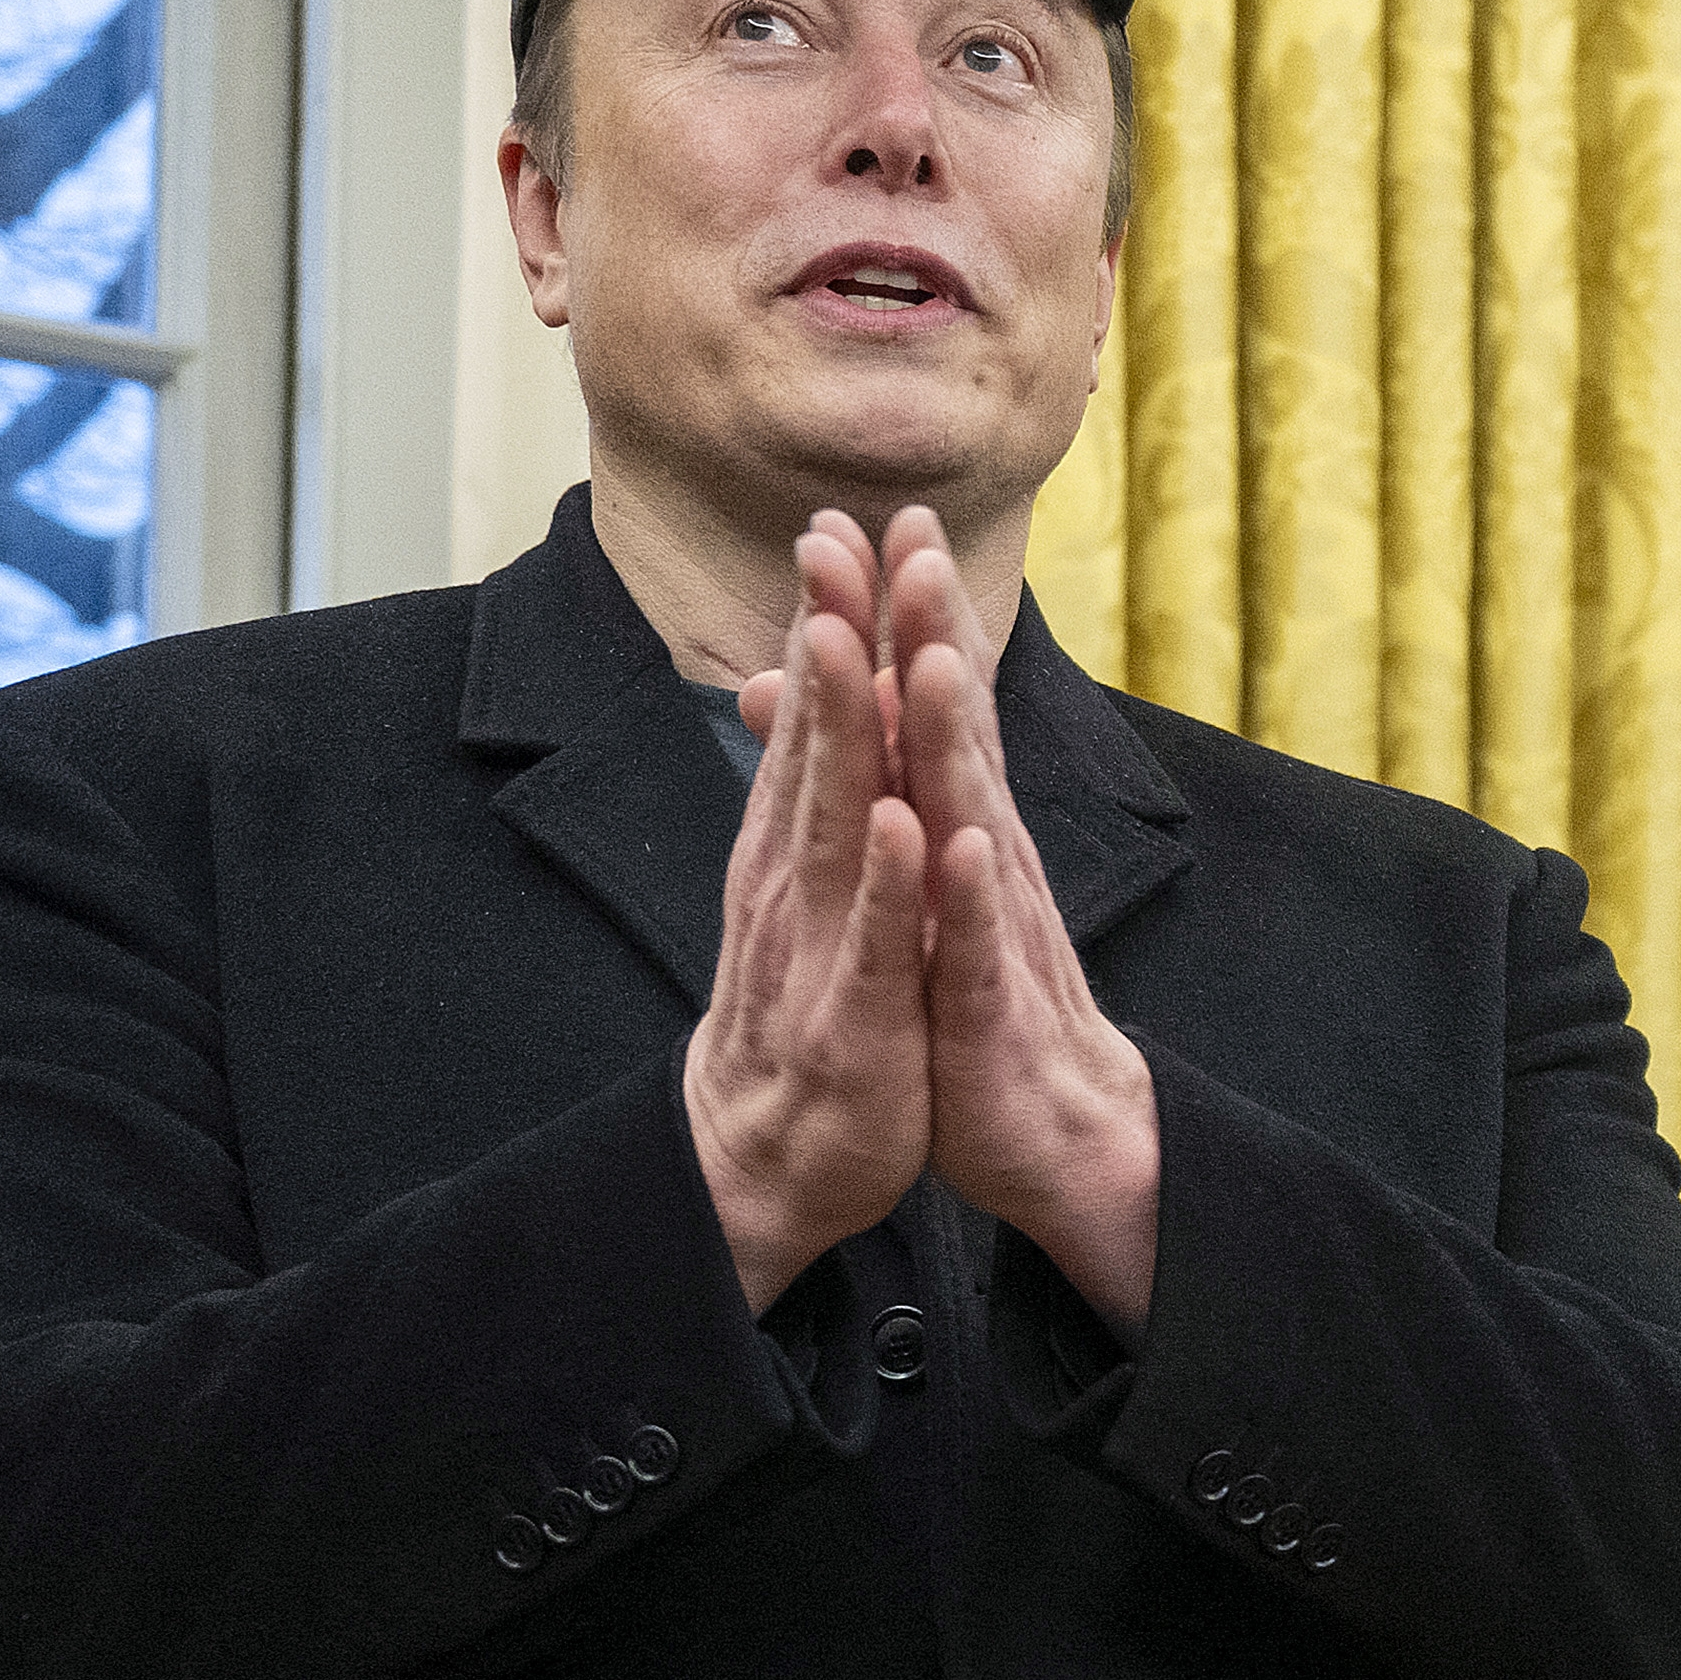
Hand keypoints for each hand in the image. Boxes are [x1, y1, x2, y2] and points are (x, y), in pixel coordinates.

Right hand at [685, 513, 931, 1307]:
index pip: (819, 717)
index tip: (844, 523)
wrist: (772, 1156)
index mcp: (800, 848)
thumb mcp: (809, 893)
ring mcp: (825, 944)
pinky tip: (908, 825)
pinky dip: (894, 884)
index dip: (832, 622)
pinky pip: (882, 942)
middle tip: (837, 538)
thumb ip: (806, 797)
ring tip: (854, 645)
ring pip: (839, 823)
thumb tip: (797, 702)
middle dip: (831, 639)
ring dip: (846, 733)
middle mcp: (799, 879)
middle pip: (820, 742)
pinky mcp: (859, 1018)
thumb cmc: (809, 1009)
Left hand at [866, 502, 1162, 1334]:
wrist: (1055, 1134)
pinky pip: (973, 949)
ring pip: (971, 822)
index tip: (876, 518)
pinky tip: (957, 848)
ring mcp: (991, 933)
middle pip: (956, 735)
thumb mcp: (905, 878)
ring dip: (956, 743)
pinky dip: (964, 898)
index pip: (928, 705)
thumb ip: (866, 776)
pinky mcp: (988, 1014)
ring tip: (939, 659)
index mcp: (956, 827)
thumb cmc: (975, 1000)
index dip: (904, 615)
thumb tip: (787, 681)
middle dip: (933, 638)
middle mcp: (982, 861)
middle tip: (915, 542)